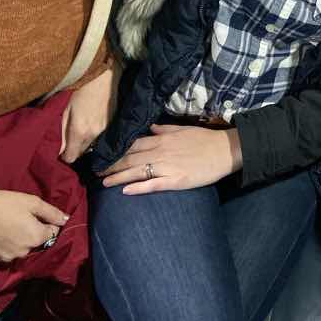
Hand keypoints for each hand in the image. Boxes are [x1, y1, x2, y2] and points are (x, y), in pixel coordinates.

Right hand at [0, 184, 69, 262]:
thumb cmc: (5, 203)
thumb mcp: (33, 202)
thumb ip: (52, 213)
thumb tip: (66, 220)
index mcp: (36, 237)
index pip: (52, 233)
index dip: (47, 223)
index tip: (36, 215)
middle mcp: (24, 252)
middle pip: (36, 242)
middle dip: (33, 232)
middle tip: (21, 218)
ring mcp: (8, 257)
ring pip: (22, 249)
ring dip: (20, 240)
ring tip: (9, 225)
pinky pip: (7, 253)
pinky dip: (7, 245)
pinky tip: (0, 233)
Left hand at [59, 66, 118, 162]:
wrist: (104, 74)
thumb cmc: (80, 87)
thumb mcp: (65, 109)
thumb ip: (60, 132)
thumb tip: (57, 151)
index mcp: (80, 131)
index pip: (71, 157)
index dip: (63, 156)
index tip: (59, 149)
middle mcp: (94, 134)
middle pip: (81, 152)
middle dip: (74, 147)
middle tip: (68, 135)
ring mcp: (106, 129)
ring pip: (92, 144)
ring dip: (85, 140)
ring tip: (80, 126)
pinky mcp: (113, 123)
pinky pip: (101, 136)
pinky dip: (94, 132)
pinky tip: (91, 120)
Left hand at [98, 124, 242, 194]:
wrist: (225, 150)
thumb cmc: (205, 139)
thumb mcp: (184, 129)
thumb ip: (165, 129)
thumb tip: (150, 128)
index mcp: (162, 139)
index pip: (133, 145)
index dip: (116, 151)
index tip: (103, 156)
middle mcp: (160, 152)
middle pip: (130, 159)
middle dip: (111, 165)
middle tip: (95, 172)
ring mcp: (167, 167)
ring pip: (137, 172)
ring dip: (118, 177)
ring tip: (103, 183)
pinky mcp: (175, 180)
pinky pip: (153, 184)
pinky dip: (138, 188)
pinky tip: (125, 191)